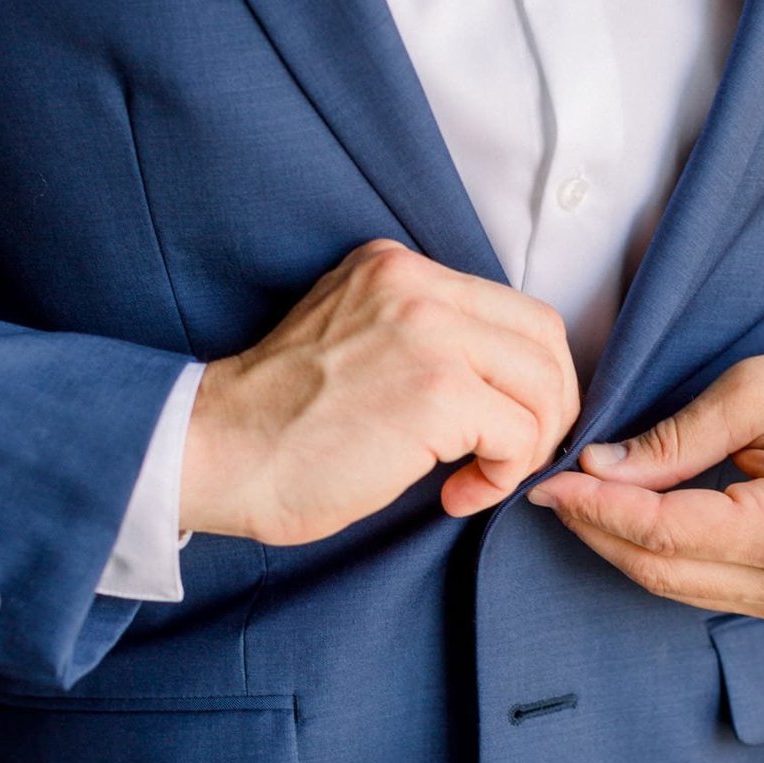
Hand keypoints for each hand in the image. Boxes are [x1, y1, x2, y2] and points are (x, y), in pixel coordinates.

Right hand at [180, 239, 579, 544]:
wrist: (215, 452)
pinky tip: (458, 496)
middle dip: (548, 409)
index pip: (511, 308)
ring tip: (479, 480)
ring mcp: (430, 335)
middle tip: (513, 457)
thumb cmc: (279, 420)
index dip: (529, 374)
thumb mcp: (353, 336)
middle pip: (543, 340)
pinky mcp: (438, 393)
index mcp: (396, 266)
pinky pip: (519, 435)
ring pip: (542, 387)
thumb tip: (502, 377)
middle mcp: (416, 285)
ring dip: (527, 447)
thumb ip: (420, 333)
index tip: (508, 421)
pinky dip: (502, 476)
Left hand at [526, 342, 763, 624]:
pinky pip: (702, 586)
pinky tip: (625, 519)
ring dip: (619, 544)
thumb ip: (677, 437)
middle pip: (660, 570)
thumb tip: (601, 468)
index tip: (547, 480)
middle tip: (549, 486)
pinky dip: (656, 555)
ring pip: (674, 587)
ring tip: (577, 498)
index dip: (595, 507)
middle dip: (596, 528)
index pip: (662, 531)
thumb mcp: (762, 389)